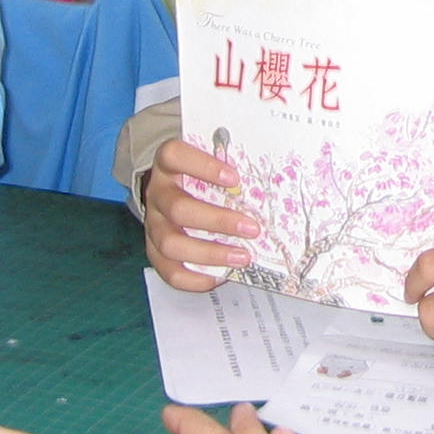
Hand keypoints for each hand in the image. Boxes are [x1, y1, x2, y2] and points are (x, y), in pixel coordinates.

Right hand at [142, 138, 262, 292]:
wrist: (170, 190)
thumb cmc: (200, 176)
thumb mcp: (212, 161)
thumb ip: (234, 163)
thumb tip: (281, 172)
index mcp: (168, 164)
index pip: (174, 155)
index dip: (202, 166)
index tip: (235, 178)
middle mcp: (157, 193)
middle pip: (178, 208)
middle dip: (218, 221)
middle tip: (253, 228)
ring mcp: (152, 224)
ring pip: (170, 243)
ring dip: (210, 253)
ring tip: (243, 257)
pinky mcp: (154, 251)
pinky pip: (169, 271)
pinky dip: (196, 278)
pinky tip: (222, 276)